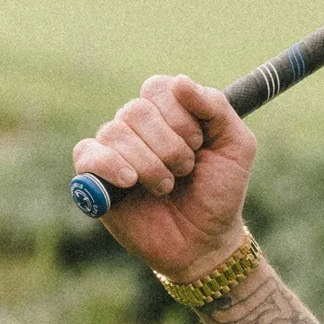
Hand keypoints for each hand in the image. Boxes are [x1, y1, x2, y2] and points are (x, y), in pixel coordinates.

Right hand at [72, 75, 256, 279]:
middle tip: (186, 170)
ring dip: (149, 163)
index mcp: (168, 111)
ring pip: (115, 131)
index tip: (199, 143)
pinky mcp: (96, 178)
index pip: (158, 88)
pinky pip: (87, 153)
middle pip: (136, 110)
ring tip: (166, 187)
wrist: (205, 241)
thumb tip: (180, 82)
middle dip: (169, 145)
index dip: (179, 115)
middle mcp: (138, 126)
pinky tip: (131, 181)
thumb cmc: (220, 192)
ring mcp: (115, 150)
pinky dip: (109, 165)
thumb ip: (216, 108)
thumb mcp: (236, 145)